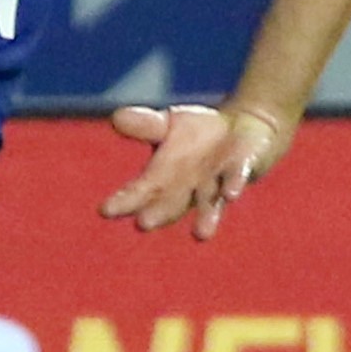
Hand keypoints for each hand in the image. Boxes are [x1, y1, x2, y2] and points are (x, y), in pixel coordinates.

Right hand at [101, 101, 285, 239]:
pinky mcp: (241, 169)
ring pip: (209, 201)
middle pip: (172, 202)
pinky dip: (232, 185)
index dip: (125, 200)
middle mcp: (189, 186)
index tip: (105, 210)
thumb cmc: (200, 132)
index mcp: (165, 176)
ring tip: (201, 234)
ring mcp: (216, 182)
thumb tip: (116, 118)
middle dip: (160, 212)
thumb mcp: (169, 123)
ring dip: (206, 216)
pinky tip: (230, 194)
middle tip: (144, 224)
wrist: (245, 129)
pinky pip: (236, 177)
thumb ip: (146, 125)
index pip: (141, 191)